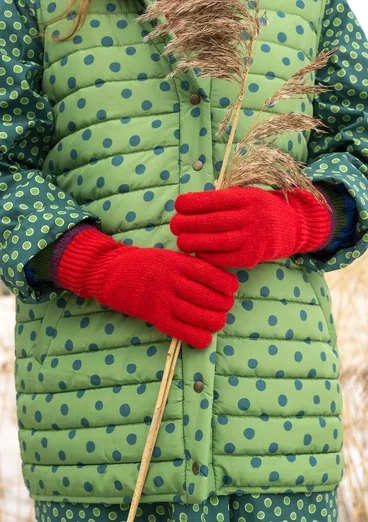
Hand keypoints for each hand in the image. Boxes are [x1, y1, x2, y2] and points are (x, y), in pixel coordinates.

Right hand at [56, 228, 237, 348]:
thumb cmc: (145, 264)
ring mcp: (163, 300)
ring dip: (215, 322)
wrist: (112, 274)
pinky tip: (204, 337)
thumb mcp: (170, 256)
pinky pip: (183, 332)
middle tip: (224, 307)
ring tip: (216, 321)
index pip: (212, 275)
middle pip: (210, 298)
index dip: (228, 285)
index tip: (231, 289)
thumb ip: (191, 267)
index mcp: (178, 262)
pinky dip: (199, 337)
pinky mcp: (155, 317)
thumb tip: (220, 283)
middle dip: (224, 306)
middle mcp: (172, 280)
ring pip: (200, 317)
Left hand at [170, 187, 331, 267]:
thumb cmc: (261, 210)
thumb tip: (191, 206)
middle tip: (173, 225)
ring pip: (220, 241)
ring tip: (180, 241)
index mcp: (248, 198)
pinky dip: (210, 256)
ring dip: (196, 242)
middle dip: (190, 223)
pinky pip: (227, 258)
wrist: (293, 227)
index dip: (195, 203)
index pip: (217, 200)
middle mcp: (253, 217)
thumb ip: (225, 201)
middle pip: (215, 221)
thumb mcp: (248, 196)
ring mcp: (255, 238)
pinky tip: (198, 253)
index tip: (178, 204)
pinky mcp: (254, 256)